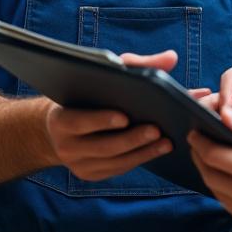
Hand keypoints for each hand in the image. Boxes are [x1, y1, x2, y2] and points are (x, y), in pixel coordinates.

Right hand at [43, 50, 177, 180]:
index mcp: (60, 119)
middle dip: (131, 139)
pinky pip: (117, 170)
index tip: (125, 117)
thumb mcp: (102, 76)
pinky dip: (138, 160)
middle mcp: (65, 146)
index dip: (101, 120)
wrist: (61, 127)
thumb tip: (170, 58)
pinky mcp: (91, 174)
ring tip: (165, 142)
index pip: (78, 122)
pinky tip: (156, 150)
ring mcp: (78, 165)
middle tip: (156, 130)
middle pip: (102, 147)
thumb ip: (136, 64)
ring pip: (113, 162)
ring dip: (141, 153)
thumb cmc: (87, 95)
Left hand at [188, 106, 231, 231]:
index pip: (211, 155)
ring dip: (210, 174)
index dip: (199, 141)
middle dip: (200, 157)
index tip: (194, 132)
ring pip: (216, 192)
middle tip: (199, 143)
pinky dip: (224, 190)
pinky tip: (229, 177)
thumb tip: (224, 114)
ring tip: (213, 158)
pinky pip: (228, 206)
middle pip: (208, 174)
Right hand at [217, 54, 231, 135]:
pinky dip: (224, 126)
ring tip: (217, 133)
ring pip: (222, 104)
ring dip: (217, 116)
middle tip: (220, 125)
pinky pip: (229, 118)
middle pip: (223, 88)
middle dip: (219, 106)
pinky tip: (224, 138)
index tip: (227, 112)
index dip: (227, 92)